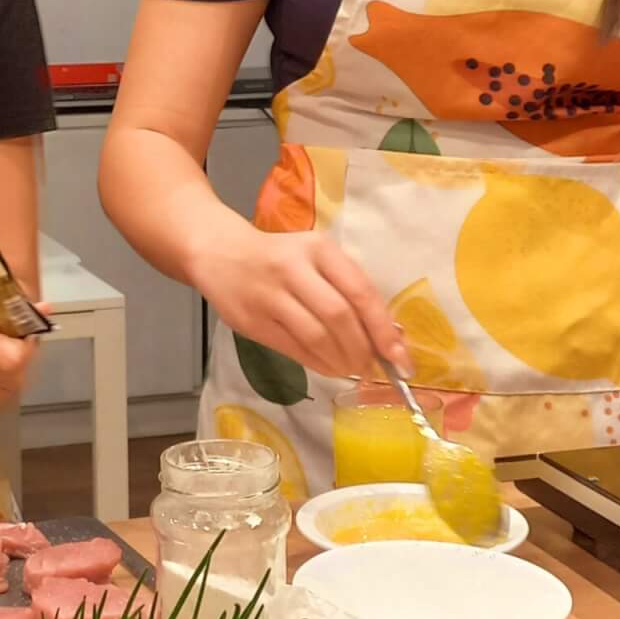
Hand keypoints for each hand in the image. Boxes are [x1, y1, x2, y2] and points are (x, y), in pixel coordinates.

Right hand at [192, 227, 406, 380]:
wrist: (220, 254)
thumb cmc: (280, 257)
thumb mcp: (316, 258)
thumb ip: (348, 289)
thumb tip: (389, 336)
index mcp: (319, 249)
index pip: (360, 292)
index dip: (383, 329)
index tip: (399, 357)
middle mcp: (293, 268)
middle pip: (339, 317)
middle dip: (362, 349)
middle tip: (373, 368)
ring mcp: (269, 296)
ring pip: (316, 337)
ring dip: (341, 361)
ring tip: (352, 370)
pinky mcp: (252, 321)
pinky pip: (294, 349)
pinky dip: (318, 364)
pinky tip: (329, 368)